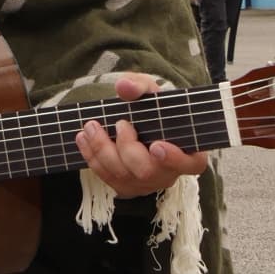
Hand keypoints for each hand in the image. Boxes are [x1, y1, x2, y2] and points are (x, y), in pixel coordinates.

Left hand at [75, 74, 208, 194]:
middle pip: (148, 172)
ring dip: (102, 150)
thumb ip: (141, 86)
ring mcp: (146, 184)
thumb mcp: (151, 92)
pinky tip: (83, 138)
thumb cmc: (152, 109)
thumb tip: (124, 86)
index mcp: (188, 153)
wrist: (139, 123)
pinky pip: (107, 177)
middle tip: (120, 123)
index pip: (191, 164)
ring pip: (123, 176)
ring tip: (91, 126)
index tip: (157, 145)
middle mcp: (168, 173)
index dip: (175, 159)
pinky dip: (92, 157)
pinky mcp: (126, 187)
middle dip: (126, 148)